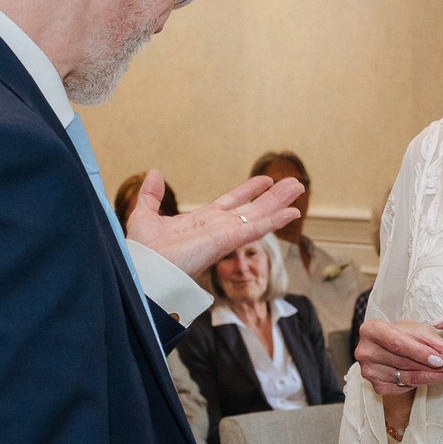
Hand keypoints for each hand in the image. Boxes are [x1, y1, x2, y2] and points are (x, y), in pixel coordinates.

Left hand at [126, 172, 304, 279]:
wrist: (144, 269)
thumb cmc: (143, 253)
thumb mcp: (145, 216)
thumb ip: (151, 196)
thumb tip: (153, 173)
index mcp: (203, 221)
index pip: (232, 203)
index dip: (248, 190)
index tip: (265, 180)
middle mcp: (218, 228)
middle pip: (253, 208)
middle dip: (274, 197)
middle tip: (295, 184)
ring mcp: (225, 235)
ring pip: (260, 216)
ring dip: (281, 203)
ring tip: (299, 189)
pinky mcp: (227, 241)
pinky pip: (256, 228)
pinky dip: (276, 220)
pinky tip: (293, 212)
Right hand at [352, 317, 442, 396]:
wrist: (388, 347)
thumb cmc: (402, 334)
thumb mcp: (418, 330)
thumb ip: (434, 340)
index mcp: (371, 330)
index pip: (398, 343)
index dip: (420, 352)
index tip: (441, 360)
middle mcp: (365, 352)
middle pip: (405, 362)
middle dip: (436, 367)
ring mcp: (369, 372)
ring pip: (409, 377)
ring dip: (437, 378)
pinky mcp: (377, 387)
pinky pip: (406, 387)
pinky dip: (426, 384)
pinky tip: (441, 379)